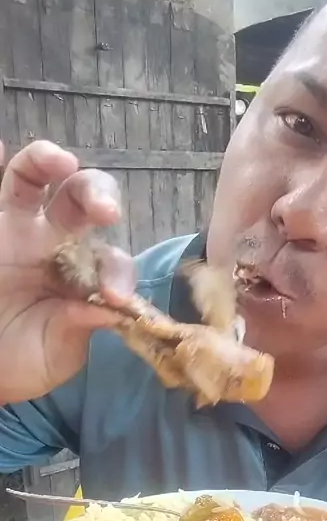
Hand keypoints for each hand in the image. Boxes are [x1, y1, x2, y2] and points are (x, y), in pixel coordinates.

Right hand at [0, 140, 135, 402]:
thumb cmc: (26, 359)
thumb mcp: (59, 352)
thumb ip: (80, 328)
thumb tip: (112, 310)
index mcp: (85, 271)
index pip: (112, 259)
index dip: (118, 274)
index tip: (115, 298)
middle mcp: (55, 239)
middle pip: (82, 199)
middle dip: (98, 195)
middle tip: (106, 212)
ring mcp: (15, 227)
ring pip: (33, 178)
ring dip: (47, 161)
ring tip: (59, 161)